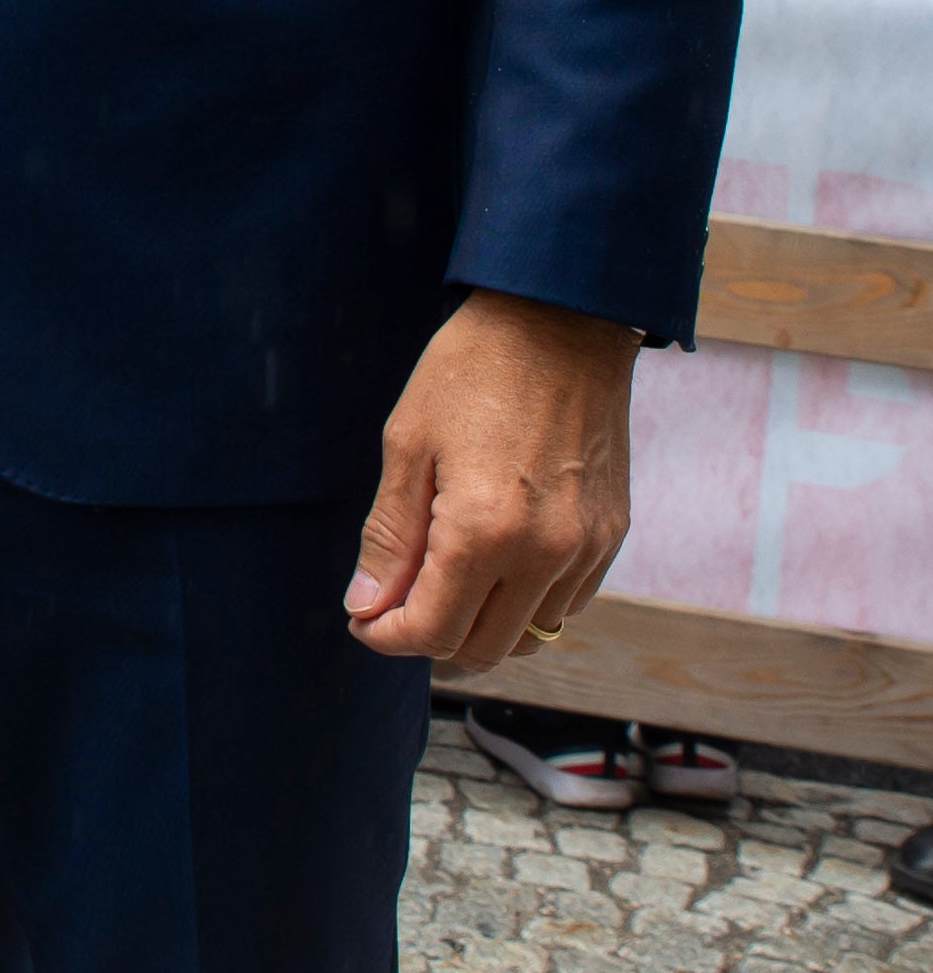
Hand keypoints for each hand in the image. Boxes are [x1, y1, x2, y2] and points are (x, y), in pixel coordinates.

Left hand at [345, 289, 634, 671]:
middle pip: (483, 648)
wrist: (561, 324)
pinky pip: (566, 604)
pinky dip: (525, 604)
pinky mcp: (611, 537)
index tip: (361, 620)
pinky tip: (493, 565)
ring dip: (480, 626)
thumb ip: (389, 536)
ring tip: (439, 583)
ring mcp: (587, 550)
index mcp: (484, 531)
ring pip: (530, 636)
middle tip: (392, 605)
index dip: (387, 636)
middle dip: (429, 639)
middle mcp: (546, 554)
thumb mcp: (407, 444)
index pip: (433, 630)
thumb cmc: (472, 372)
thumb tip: (365, 605)